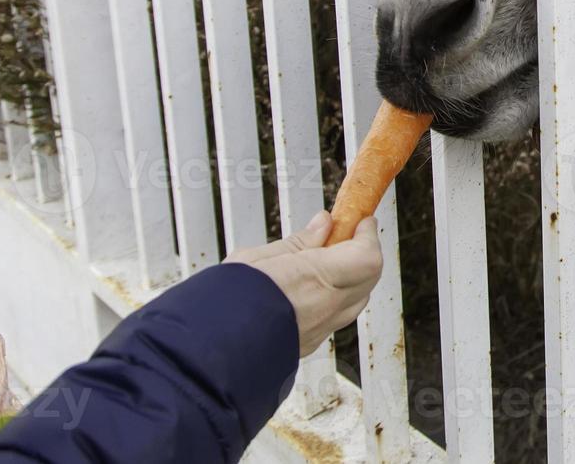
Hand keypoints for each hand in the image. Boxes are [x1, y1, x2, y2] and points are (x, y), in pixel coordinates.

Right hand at [226, 211, 383, 356]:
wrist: (205, 353)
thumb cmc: (224, 300)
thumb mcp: (257, 257)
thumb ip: (298, 242)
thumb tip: (324, 224)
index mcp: (318, 278)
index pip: (368, 256)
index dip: (368, 236)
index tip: (360, 220)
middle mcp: (326, 308)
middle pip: (368, 278)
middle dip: (362, 253)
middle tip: (343, 235)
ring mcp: (320, 331)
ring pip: (355, 300)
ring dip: (351, 278)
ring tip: (325, 260)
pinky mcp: (308, 346)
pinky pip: (335, 318)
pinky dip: (335, 298)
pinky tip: (312, 287)